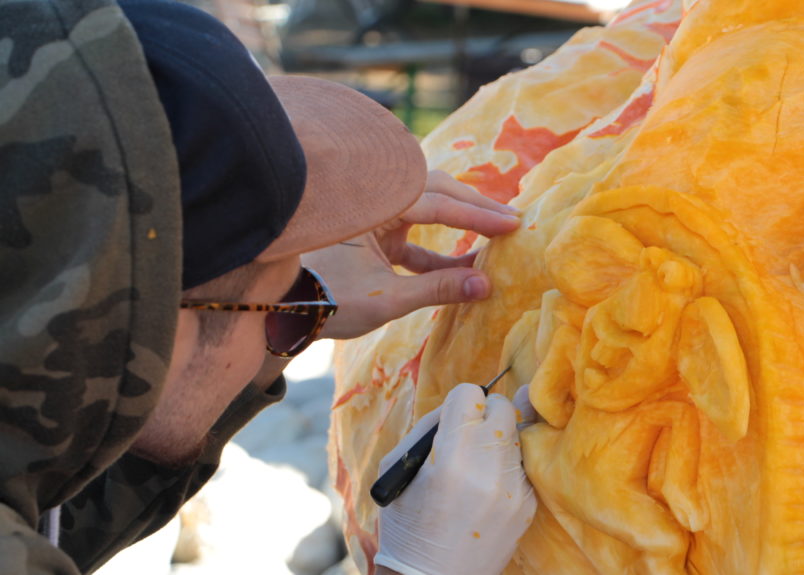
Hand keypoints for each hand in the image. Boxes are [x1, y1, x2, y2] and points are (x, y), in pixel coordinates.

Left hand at [303, 170, 519, 338]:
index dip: (477, 214)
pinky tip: (466, 265)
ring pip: (425, 209)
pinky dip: (439, 248)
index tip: (512, 224)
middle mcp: (372, 201)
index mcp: (372, 204)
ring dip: (459, 222)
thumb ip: (437, 289)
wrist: (274, 312)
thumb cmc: (324, 300)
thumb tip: (486, 286)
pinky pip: (413, 236)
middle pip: (434, 191)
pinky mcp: (371, 238)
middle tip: (511, 219)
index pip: (435, 202)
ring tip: (496, 235)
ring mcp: (372, 218)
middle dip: (473, 205)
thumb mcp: (385, 299)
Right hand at [375, 384, 536, 574]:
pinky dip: (507, 467)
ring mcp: (514, 489)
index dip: (458, 403)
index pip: (471, 394)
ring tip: (476, 468)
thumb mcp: (398, 468)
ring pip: (517, 435)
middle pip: (503, 407)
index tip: (453, 419)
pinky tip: (487, 487)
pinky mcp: (528, 505)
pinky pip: (523, 465)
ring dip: (497, 441)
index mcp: (451, 457)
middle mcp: (489, 469)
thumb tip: (460, 403)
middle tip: (467, 436)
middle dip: (485, 415)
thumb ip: (429, 427)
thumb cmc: (407, 524)